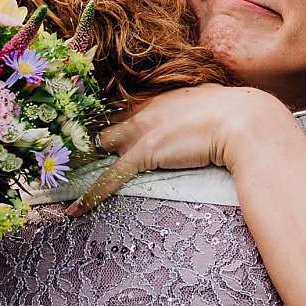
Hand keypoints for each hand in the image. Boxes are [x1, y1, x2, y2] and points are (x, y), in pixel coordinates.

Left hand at [65, 85, 275, 215]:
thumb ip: (199, 110)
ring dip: (84, 162)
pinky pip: (110, 176)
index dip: (109, 124)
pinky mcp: (144, 152)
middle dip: (87, 139)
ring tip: (63, 179)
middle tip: (69, 155)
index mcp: (160, 97)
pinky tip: (76, 209)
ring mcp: (142, 129)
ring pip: (100, 145)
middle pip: (104, 123)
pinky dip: (92, 195)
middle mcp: (145, 109)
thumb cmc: (238, 115)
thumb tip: (207, 117)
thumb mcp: (213, 105)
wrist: (243, 120)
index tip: (95, 135)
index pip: (124, 109)